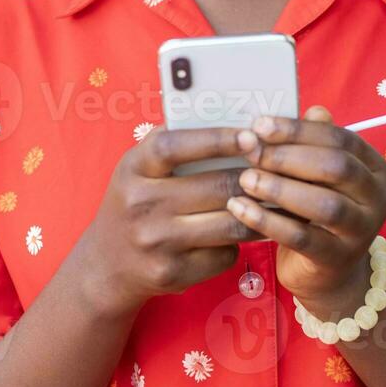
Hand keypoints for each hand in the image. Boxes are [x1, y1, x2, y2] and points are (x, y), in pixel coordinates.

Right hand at [72, 126, 264, 317]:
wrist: (107, 264)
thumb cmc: (133, 203)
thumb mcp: (136, 168)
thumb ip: (166, 143)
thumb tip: (214, 113)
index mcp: (133, 169)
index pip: (175, 146)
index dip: (216, 139)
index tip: (249, 135)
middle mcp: (142, 204)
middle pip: (215, 187)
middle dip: (254, 177)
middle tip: (278, 169)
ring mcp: (157, 242)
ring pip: (228, 224)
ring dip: (258, 212)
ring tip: (275, 201)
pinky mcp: (173, 273)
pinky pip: (223, 255)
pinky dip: (237, 244)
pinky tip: (240, 234)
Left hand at [225, 106, 385, 318]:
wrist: (326, 273)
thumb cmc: (314, 211)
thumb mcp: (314, 174)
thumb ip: (308, 144)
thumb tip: (302, 111)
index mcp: (372, 166)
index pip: (339, 138)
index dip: (298, 129)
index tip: (259, 125)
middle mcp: (376, 197)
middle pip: (336, 167)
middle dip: (288, 156)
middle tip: (251, 152)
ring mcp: (362, 231)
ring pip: (324, 204)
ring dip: (280, 188)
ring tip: (245, 180)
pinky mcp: (338, 259)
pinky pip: (302, 238)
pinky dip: (268, 221)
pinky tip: (240, 209)